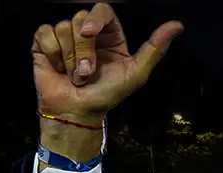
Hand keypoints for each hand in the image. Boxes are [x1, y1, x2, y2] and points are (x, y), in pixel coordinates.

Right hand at [32, 3, 182, 121]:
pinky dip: (52, 54)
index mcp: (110, 36)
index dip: (95, 18)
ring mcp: (66, 38)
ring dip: (69, 58)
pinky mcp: (45, 44)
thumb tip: (177, 26)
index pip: (102, 10)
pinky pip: (44, 33)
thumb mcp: (136, 73)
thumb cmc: (108, 94)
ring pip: (62, 27)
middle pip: (81, 20)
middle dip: (83, 49)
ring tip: (75, 76)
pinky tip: (58, 69)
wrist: (78, 112)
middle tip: (87, 72)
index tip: (90, 33)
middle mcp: (88, 34)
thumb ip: (156, 48)